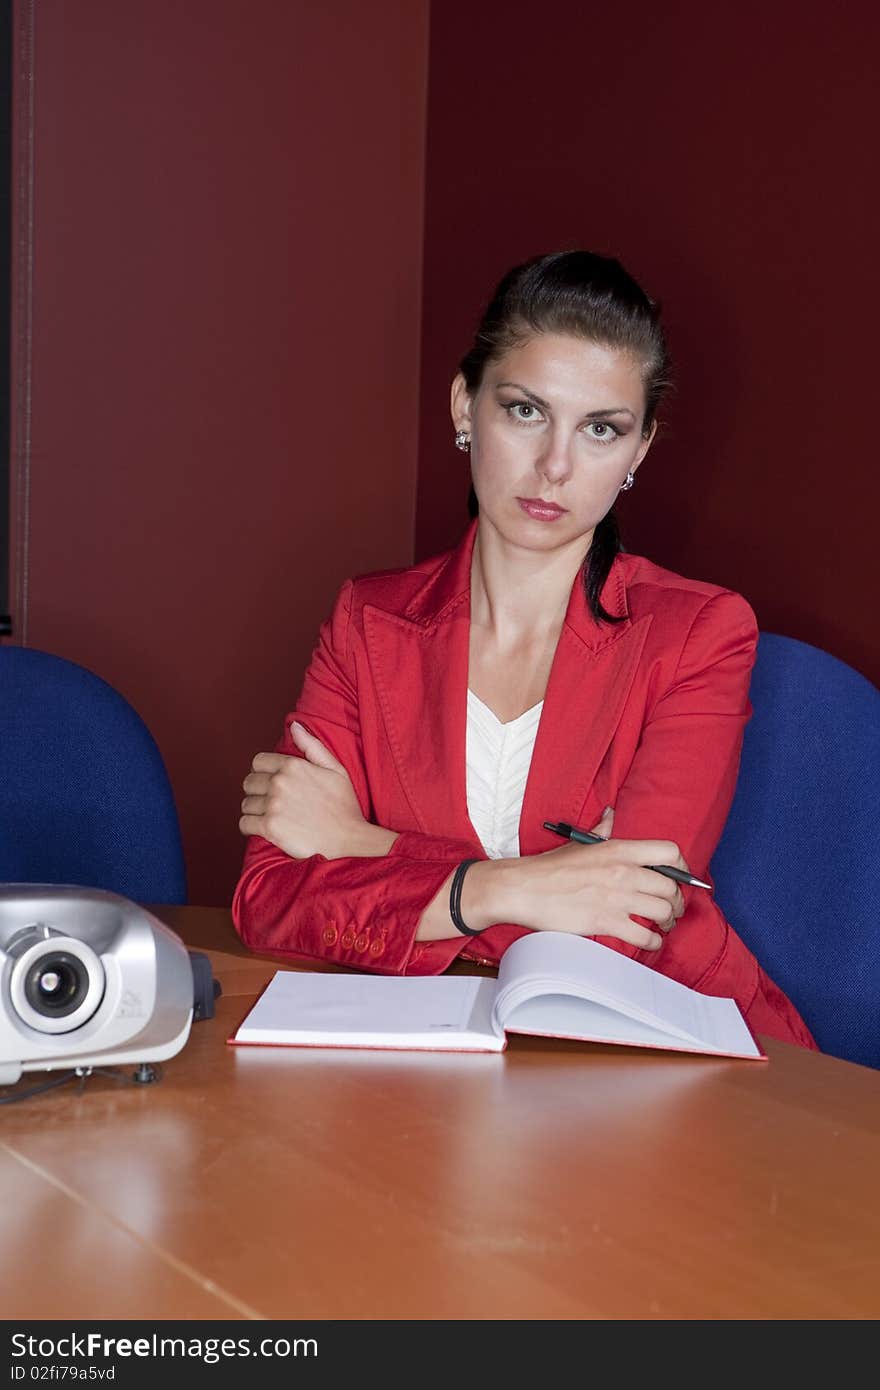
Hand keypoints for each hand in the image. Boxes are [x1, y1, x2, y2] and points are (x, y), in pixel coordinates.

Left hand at [239, 721, 371, 859]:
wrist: (350, 841)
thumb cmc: (345, 806)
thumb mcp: (336, 769)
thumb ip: (312, 746)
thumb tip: (294, 725)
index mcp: (293, 765)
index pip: (257, 762)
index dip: (263, 773)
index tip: (271, 784)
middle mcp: (280, 782)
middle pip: (248, 782)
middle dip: (257, 791)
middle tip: (271, 802)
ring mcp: (273, 805)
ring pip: (246, 804)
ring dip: (254, 811)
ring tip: (270, 816)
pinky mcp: (269, 827)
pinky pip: (244, 823)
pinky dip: (249, 827)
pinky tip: (264, 829)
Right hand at [478, 807, 687, 949]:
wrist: (524, 889)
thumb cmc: (549, 867)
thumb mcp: (579, 843)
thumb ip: (602, 830)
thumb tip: (611, 815)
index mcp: (618, 849)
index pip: (669, 852)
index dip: (682, 868)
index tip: (679, 878)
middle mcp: (623, 872)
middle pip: (670, 888)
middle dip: (676, 902)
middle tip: (672, 909)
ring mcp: (617, 899)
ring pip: (663, 913)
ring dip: (667, 922)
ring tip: (662, 925)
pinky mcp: (606, 923)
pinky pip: (645, 936)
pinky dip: (653, 942)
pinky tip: (649, 941)